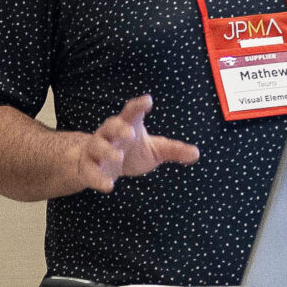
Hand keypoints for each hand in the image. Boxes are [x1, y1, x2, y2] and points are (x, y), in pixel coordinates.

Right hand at [67, 95, 199, 194]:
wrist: (100, 163)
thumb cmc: (131, 151)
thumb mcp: (155, 150)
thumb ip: (173, 150)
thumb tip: (196, 153)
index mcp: (127, 125)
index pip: (131, 112)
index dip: (138, 106)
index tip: (148, 101)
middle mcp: (109, 134)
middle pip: (111, 125)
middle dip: (120, 128)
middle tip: (130, 133)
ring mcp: (97, 150)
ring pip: (98, 146)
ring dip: (107, 151)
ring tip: (117, 157)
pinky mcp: (89, 167)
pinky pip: (91, 172)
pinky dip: (98, 178)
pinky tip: (109, 186)